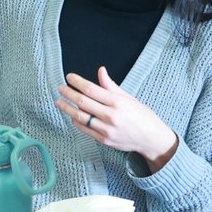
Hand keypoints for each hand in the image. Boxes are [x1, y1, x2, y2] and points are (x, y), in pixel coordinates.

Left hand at [55, 67, 178, 170]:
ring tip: (60, 102)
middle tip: (60, 88)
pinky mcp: (104, 140)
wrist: (152, 139)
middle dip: (68, 94)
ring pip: (80, 117)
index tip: (69, 77)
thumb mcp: (129, 98)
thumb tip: (100, 71)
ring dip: (67, 108)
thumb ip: (111, 86)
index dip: (77, 82)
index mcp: (118, 102)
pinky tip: (72, 115)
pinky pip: (85, 129)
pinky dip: (76, 121)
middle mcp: (111, 116)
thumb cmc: (143, 116)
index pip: (91, 89)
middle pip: (83, 102)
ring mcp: (107, 130)